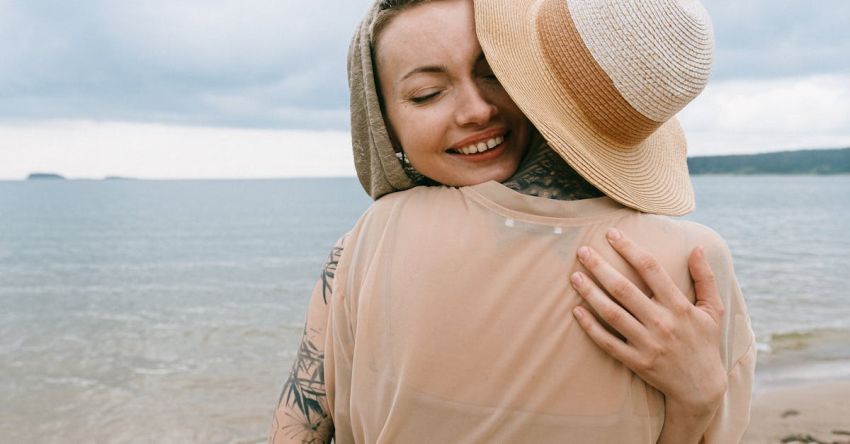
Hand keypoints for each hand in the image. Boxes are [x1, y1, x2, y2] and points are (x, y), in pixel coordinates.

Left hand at [569, 228, 726, 438]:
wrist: (701, 388)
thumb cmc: (705, 343)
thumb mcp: (714, 310)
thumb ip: (706, 278)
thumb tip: (698, 247)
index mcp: (679, 306)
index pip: (651, 269)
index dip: (630, 249)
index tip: (611, 234)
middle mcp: (662, 323)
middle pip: (624, 289)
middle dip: (601, 267)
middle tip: (582, 250)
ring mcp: (647, 344)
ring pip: (612, 314)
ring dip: (590, 293)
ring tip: (574, 276)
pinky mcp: (636, 362)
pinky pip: (607, 342)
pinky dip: (590, 327)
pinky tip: (576, 310)